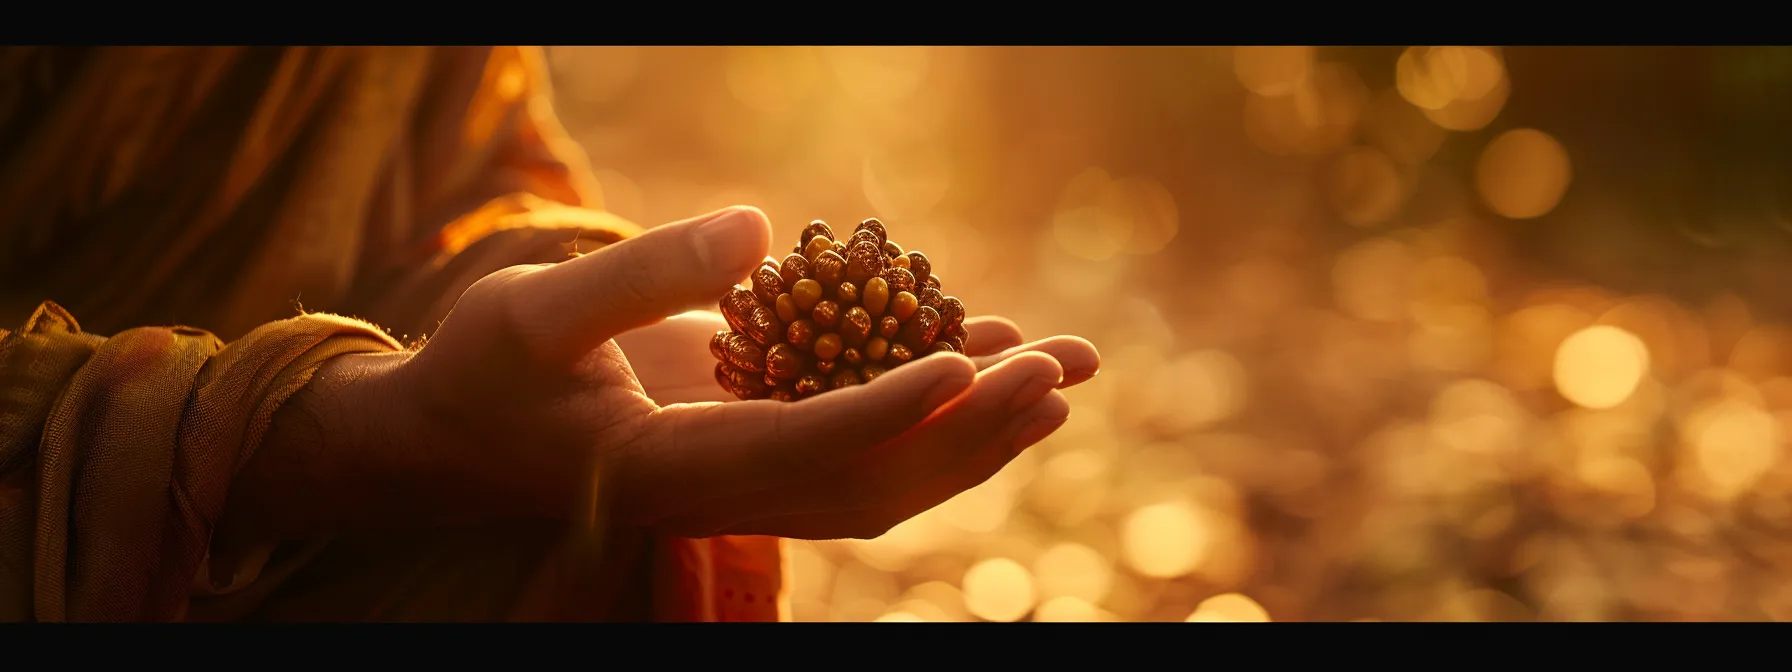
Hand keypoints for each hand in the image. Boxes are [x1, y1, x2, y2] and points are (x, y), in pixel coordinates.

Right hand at [384, 206, 1099, 537]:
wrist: (462, 438)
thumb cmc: (484, 370)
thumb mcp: (534, 310)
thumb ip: (640, 273)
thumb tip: (753, 230)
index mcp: (669, 469)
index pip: (801, 451)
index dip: (888, 413)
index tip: (968, 367)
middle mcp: (727, 493)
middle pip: (875, 481)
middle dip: (972, 430)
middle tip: (1057, 369)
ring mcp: (751, 482)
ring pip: (887, 476)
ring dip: (981, 429)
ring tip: (1067, 371)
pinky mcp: (763, 453)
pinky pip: (867, 445)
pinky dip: (936, 410)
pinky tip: (993, 359)